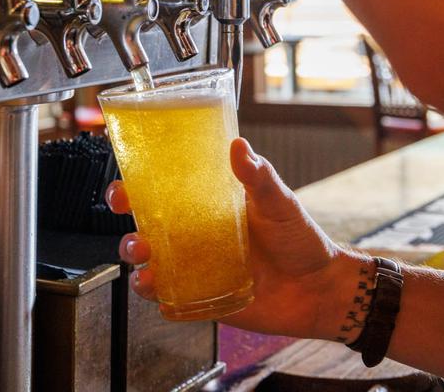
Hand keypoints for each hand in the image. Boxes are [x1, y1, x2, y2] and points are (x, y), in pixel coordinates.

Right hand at [106, 138, 367, 340]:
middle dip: (126, 224)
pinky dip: (157, 296)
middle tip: (125, 218)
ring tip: (143, 256)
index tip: (123, 185)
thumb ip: (257, 176)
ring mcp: (196, 267)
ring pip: (150, 263)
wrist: (320, 289)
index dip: (134, 186)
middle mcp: (195, 235)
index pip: (161, 191)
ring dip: (136, 259)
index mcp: (205, 206)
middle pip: (146, 227)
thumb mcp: (278, 201)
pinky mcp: (203, 298)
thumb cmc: (299, 238)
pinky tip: (159, 291)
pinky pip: (170, 298)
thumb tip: (239, 145)